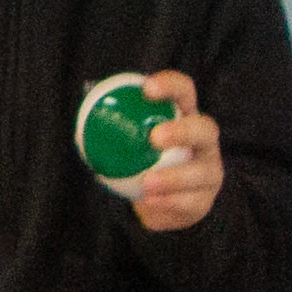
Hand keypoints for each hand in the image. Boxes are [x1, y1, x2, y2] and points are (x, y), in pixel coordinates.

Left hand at [107, 69, 225, 232]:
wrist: (156, 206)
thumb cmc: (139, 165)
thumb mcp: (126, 145)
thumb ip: (111, 130)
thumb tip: (82, 119)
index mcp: (185, 118)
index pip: (183, 92)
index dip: (171, 85)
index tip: (147, 89)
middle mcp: (204, 143)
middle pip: (206, 129)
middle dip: (183, 131)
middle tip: (155, 138)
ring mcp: (209, 172)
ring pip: (202, 172)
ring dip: (174, 177)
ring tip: (147, 182)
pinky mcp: (204, 201)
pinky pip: (191, 202)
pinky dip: (169, 202)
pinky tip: (150, 201)